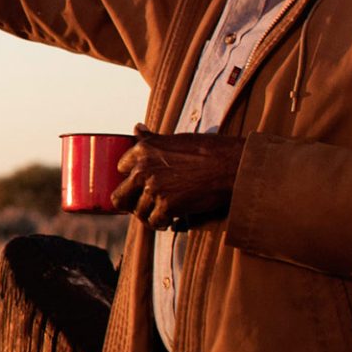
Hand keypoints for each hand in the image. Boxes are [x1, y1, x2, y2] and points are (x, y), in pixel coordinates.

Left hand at [111, 125, 243, 230]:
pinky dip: (161, 224)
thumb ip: (152, 139)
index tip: (141, 184)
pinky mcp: (167, 205)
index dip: (131, 178)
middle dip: (130, 203)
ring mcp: (154, 188)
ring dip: (148, 216)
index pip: (121, 169)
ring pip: (137, 212)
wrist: (233, 165)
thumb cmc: (208, 150)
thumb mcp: (175, 139)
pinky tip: (170, 220)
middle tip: (144, 205)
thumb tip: (136, 128)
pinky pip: (154, 222)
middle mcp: (143, 169)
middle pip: (119, 197)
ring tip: (160, 214)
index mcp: (143, 150)